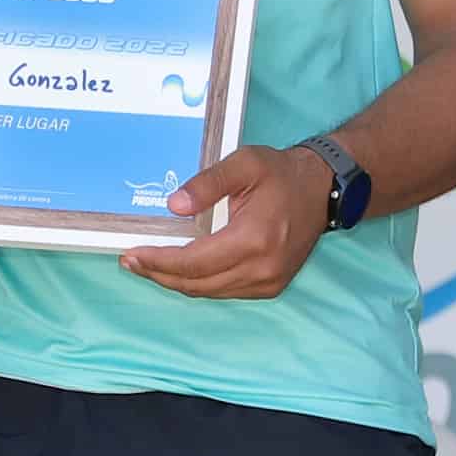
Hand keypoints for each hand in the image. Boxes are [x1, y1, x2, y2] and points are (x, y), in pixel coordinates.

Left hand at [121, 143, 332, 299]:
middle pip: (196, 284)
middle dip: (159, 274)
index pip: (193, 262)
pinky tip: (181, 268)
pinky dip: (199, 283)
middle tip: (131, 261)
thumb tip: (173, 205)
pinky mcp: (271, 287)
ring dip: (176, 281)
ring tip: (149, 265)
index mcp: (253, 239)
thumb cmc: (283, 173)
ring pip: (208, 291)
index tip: (132, 255)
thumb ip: (207, 184)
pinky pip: (224, 290)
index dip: (159, 262)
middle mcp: (262, 269)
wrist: (324, 189)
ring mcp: (268, 282)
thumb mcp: (244, 164)